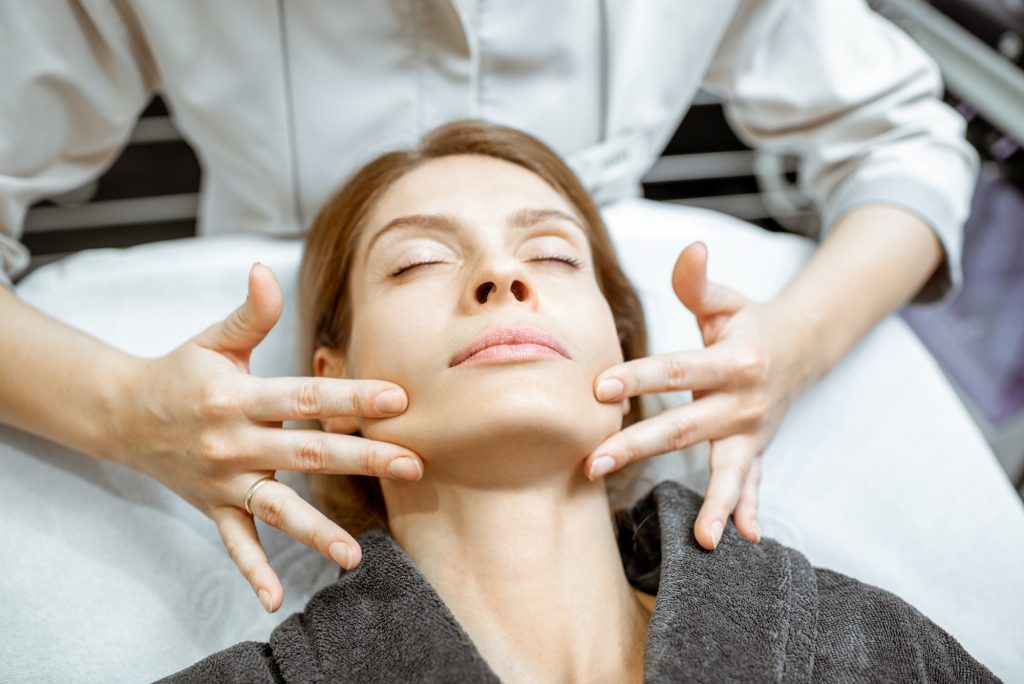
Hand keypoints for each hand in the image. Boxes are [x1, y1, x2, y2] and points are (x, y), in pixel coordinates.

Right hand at [115, 263, 422, 612]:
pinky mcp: (213, 507)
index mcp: (237, 396)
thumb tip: (265, 271)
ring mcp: (223, 481)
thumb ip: (248, 315)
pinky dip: (252, 571)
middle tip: (412, 465)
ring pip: (275, 509)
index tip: (398, 399)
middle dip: (362, 458)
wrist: (123, 415)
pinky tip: (275, 599)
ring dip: (315, 532)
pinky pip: (234, 544)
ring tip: (356, 554)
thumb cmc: (180, 372)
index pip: (302, 397)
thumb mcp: (211, 341)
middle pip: (306, 452)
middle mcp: (233, 442)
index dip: (350, 396)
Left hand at [585, 242, 818, 549]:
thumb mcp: (725, 300)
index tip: (599, 389)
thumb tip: (691, 249)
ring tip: (699, 537)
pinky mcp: (756, 451)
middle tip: (594, 463)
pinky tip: (742, 539)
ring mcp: (753, 432)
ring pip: (729, 471)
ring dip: (712, 503)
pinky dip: (749, 511)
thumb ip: (699, 282)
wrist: (801, 347)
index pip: (678, 370)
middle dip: (639, 446)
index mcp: (735, 360)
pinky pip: (754, 486)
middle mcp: (746, 401)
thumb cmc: (748, 322)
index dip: (640, 378)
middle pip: (686, 428)